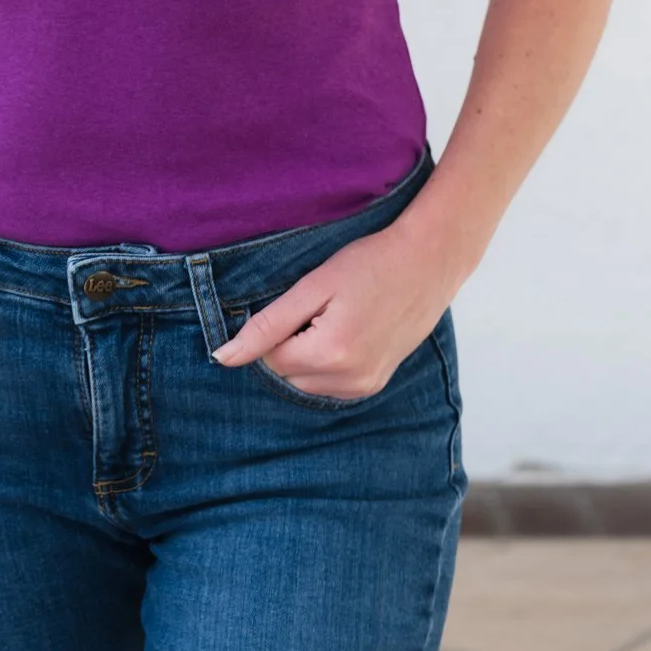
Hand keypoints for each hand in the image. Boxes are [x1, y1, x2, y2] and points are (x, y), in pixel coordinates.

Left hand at [210, 218, 456, 399]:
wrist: (427, 263)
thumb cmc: (370, 263)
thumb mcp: (313, 286)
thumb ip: (267, 325)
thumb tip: (223, 358)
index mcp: (330, 354)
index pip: (269, 359)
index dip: (276, 327)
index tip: (302, 301)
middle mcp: (349, 381)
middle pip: (287, 374)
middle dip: (290, 343)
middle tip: (319, 306)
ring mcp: (365, 387)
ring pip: (307, 382)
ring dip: (307, 354)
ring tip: (336, 315)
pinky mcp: (375, 385)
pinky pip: (330, 384)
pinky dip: (326, 362)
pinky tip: (346, 329)